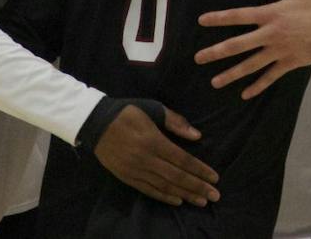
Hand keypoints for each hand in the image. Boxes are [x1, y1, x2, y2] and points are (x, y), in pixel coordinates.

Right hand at [93, 103, 219, 207]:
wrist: (96, 122)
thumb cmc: (129, 112)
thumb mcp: (154, 109)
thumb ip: (176, 122)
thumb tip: (197, 136)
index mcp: (154, 141)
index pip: (182, 160)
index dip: (200, 170)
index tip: (215, 178)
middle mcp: (146, 159)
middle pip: (176, 177)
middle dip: (197, 187)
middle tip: (215, 196)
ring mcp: (135, 170)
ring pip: (164, 186)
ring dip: (184, 194)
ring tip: (201, 201)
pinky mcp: (126, 177)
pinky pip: (148, 190)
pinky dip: (164, 197)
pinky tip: (178, 200)